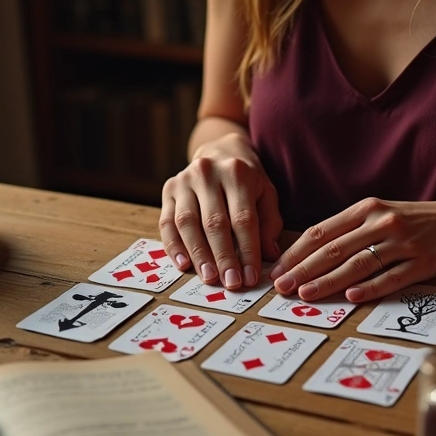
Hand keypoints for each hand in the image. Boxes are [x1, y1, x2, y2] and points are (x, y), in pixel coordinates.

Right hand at [159, 134, 282, 288]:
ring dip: (198, 255)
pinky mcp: (168, 189)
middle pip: (214, 222)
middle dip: (223, 257)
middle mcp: (207, 173)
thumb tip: (269, 255)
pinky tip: (184, 265)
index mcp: (237, 173)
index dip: (248, 250)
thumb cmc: (246, 180)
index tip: (250, 277)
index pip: (243, 218)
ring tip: (209, 278)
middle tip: (231, 283)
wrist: (219, 152)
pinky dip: (173, 246)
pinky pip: (167, 222)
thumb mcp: (266, 193)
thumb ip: (269, 223)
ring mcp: (184, 180)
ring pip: (187, 223)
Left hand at [269, 197, 435, 302]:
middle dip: (303, 269)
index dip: (296, 252)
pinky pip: (391, 278)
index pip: (323, 231)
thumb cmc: (417, 220)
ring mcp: (403, 244)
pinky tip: (351, 298)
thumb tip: (311, 253)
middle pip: (334, 249)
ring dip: (328, 281)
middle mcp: (382, 223)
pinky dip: (370, 288)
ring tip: (305, 294)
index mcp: (367, 208)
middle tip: (281, 287)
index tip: (277, 269)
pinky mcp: (422, 263)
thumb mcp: (382, 214)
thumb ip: (350, 230)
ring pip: (358, 264)